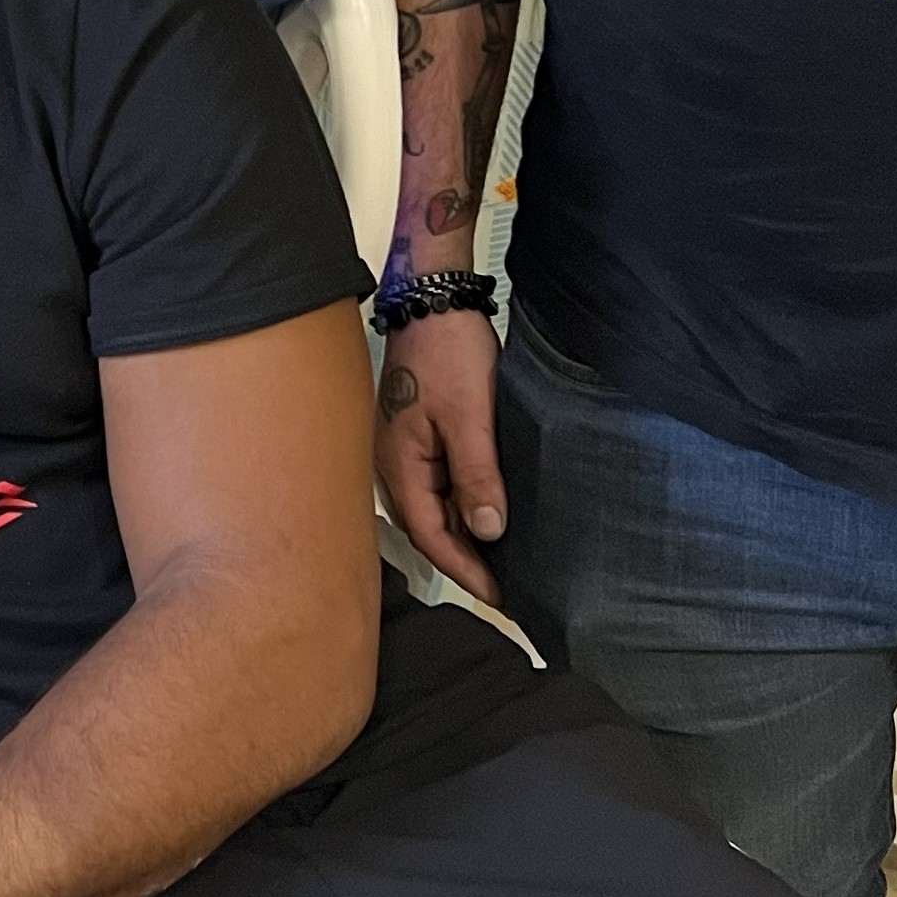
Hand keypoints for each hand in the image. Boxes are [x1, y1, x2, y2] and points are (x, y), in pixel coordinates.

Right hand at [373, 306, 507, 606]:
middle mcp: (392, 462)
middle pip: (426, 527)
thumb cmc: (447, 353)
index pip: (429, 535)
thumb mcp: (470, 417)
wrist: (434, 301)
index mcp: (398, 463)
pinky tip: (484, 510)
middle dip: (462, 560)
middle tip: (504, 586)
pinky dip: (459, 504)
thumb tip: (489, 532)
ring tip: (499, 557)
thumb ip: (477, 476)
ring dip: (461, 533)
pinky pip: (436, 484)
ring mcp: (402, 449)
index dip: (465, 570)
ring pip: (431, 507)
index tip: (500, 595)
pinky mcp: (416, 436)